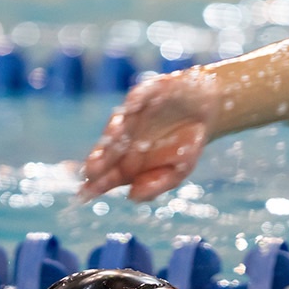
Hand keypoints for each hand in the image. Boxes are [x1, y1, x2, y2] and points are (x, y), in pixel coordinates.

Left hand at [80, 69, 217, 202]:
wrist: (203, 111)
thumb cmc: (186, 145)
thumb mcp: (178, 172)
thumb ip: (156, 185)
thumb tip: (132, 196)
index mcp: (127, 160)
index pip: (108, 173)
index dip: (97, 184)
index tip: (86, 195)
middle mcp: (125, 137)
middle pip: (109, 150)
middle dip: (100, 160)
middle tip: (91, 172)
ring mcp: (134, 114)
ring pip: (121, 122)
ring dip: (114, 132)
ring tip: (111, 142)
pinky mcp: (147, 92)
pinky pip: (141, 96)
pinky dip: (137, 100)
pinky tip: (133, 107)